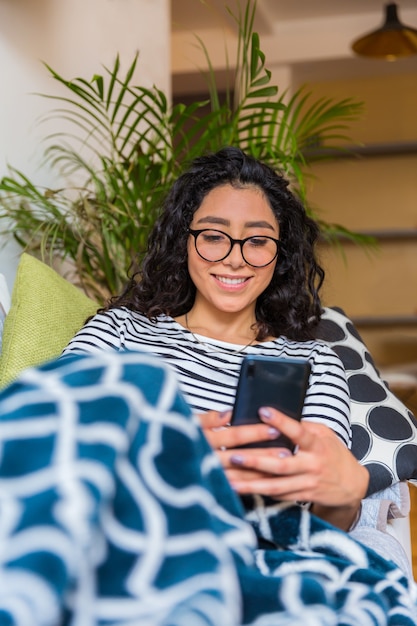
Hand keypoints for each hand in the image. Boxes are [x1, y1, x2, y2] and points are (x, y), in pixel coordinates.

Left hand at [199, 407, 368, 530]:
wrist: (352, 486)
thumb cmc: (334, 454)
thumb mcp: (325, 435)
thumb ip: (304, 428)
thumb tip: (278, 419)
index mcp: (317, 446)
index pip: (299, 432)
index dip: (282, 422)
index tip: (264, 411)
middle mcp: (311, 466)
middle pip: (281, 465)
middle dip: (256, 461)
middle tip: (234, 455)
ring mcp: (306, 484)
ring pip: (275, 485)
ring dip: (250, 483)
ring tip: (229, 479)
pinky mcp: (301, 496)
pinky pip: (277, 495)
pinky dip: (258, 493)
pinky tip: (240, 489)